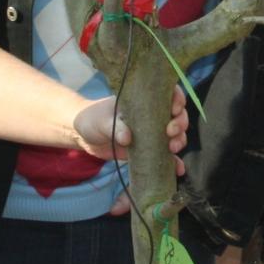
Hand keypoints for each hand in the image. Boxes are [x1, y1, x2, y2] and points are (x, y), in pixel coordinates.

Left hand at [75, 85, 190, 162]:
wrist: (84, 137)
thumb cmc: (93, 119)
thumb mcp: (101, 121)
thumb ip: (114, 127)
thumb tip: (127, 138)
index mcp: (143, 101)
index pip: (168, 93)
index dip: (177, 99)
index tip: (174, 110)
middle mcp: (152, 115)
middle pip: (177, 115)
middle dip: (180, 123)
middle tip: (170, 132)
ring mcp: (152, 133)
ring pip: (175, 134)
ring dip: (179, 141)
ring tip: (172, 149)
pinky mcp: (148, 150)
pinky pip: (165, 155)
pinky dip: (174, 162)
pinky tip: (178, 170)